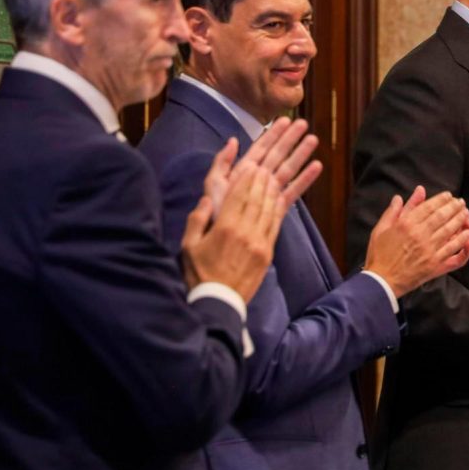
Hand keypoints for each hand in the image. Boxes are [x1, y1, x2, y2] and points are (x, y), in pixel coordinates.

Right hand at [181, 162, 285, 301]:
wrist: (219, 303)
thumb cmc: (199, 274)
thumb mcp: (188, 246)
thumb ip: (197, 220)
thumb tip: (206, 200)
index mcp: (224, 228)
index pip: (237, 196)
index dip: (245, 179)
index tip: (251, 165)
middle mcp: (244, 232)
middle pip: (255, 199)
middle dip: (260, 180)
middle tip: (264, 166)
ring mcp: (259, 243)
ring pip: (268, 210)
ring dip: (271, 191)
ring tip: (273, 176)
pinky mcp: (268, 253)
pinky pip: (276, 226)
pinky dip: (278, 209)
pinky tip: (280, 198)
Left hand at [203, 117, 321, 213]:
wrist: (223, 242)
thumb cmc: (216, 214)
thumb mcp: (213, 184)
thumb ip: (222, 163)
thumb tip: (234, 140)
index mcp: (243, 172)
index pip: (260, 148)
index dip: (272, 133)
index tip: (285, 119)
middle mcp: (258, 179)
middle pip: (277, 155)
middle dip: (290, 139)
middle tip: (304, 124)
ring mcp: (269, 193)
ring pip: (288, 169)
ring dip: (300, 154)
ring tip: (313, 140)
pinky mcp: (277, 208)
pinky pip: (293, 191)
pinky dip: (304, 179)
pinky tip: (316, 167)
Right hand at [364, 186, 468, 297]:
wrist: (381, 282)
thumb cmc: (379, 254)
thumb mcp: (381, 228)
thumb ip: (394, 210)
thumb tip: (404, 196)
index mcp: (406, 225)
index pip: (429, 207)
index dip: (441, 199)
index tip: (449, 195)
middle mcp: (420, 236)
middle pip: (443, 216)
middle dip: (454, 207)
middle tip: (461, 202)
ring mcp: (430, 252)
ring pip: (451, 232)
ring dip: (461, 221)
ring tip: (466, 214)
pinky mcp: (436, 267)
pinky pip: (454, 254)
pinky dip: (464, 246)